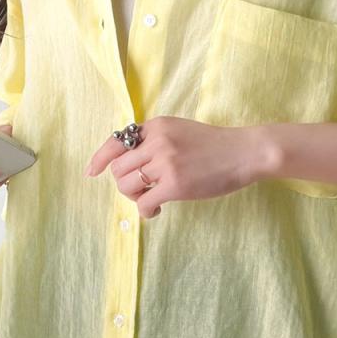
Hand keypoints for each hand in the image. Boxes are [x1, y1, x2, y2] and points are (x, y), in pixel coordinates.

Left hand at [84, 116, 272, 218]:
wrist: (244, 152)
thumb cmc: (216, 145)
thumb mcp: (181, 130)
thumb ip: (156, 140)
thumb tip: (131, 162)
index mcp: (157, 126)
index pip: (116, 140)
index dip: (100, 158)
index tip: (92, 171)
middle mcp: (157, 141)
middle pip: (118, 167)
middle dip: (124, 183)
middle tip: (141, 191)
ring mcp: (165, 162)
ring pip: (127, 185)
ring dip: (134, 197)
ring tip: (151, 199)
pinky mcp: (175, 184)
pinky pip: (144, 202)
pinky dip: (146, 211)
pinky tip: (159, 210)